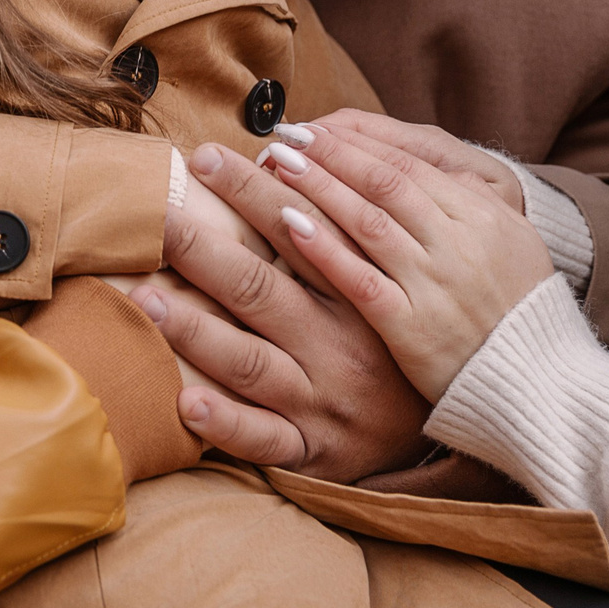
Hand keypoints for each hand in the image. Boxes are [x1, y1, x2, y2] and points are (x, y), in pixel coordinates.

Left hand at [125, 144, 436, 481]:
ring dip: (196, 331)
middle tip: (158, 214)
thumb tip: (281, 162)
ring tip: (146, 298)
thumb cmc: (400, 339)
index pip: (298, 233)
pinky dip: (225, 422)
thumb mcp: (390, 280)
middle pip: (261, 289)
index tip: (206, 158)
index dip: (252, 193)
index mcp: (357, 296)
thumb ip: (342, 232)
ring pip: (251, 363)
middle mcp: (337, 346)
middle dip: (204, 248)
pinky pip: (264, 439)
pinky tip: (185, 401)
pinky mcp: (310, 449)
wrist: (462, 417)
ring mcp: (321, 400)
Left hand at [258, 126, 553, 397]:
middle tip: (285, 135)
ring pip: (366, 220)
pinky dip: (324, 249)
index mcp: (483, 215)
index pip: (408, 165)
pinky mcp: (412, 326)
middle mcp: (458, 241)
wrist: (541, 382)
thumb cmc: (522, 311)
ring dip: (317, 188)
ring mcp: (434, 282)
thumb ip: (469, 204)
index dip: (356, 144)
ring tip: (277, 164)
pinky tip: (288, 225)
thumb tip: (422, 171)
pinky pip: (360, 279)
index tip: (315, 129)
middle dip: (330, 154)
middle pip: (382, 183)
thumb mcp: (513, 243)